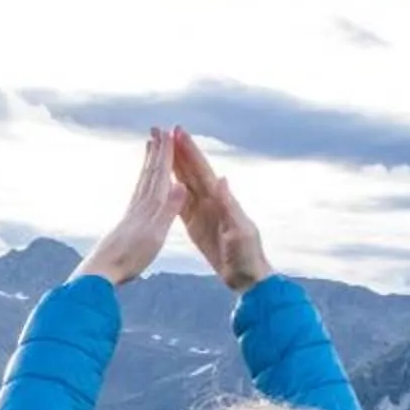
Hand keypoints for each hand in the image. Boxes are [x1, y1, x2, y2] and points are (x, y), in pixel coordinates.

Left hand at [72, 128, 183, 285]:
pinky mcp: (128, 222)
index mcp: (150, 206)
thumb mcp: (156, 235)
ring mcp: (132, 212)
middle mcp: (140, 205)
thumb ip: (169, 210)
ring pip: (143, 181)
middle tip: (158, 129)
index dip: (166, 153)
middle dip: (156, 151)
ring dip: (148, 162)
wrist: (102, 271)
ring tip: (149, 146)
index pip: (161, 174)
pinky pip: (138, 194)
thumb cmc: (130, 257)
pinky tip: (143, 183)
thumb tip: (181, 184)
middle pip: (150, 172)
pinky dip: (143, 182)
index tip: (168, 132)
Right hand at [172, 128, 273, 290]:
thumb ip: (230, 206)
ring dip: (174, 166)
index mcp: (221, 201)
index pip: (203, 171)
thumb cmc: (247, 256)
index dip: (191, 151)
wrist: (247, 278)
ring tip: (161, 150)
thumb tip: (221, 179)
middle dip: (180, 151)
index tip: (178, 132)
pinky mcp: (195, 226)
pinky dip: (172, 190)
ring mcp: (203, 213)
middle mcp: (212, 202)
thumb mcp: (239, 231)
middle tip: (165, 132)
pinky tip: (164, 182)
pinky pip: (180, 203)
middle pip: (191, 171)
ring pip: (184, 183)